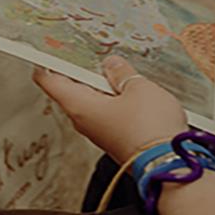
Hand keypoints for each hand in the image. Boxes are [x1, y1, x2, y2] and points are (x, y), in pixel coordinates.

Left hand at [34, 56, 186, 164]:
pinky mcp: (115, 138)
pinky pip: (107, 113)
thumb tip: (112, 64)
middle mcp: (84, 121)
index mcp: (80, 105)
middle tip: (92, 52)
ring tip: (119, 70)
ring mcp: (99, 132)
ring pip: (92, 101)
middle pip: (71, 90)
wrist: (168, 163)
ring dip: (102, 85)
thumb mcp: (138, 87)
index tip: (46, 51)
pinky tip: (132, 92)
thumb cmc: (149, 128)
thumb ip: (122, 72)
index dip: (46, 63)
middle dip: (82, 71)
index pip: (50, 81)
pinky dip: (115, 100)